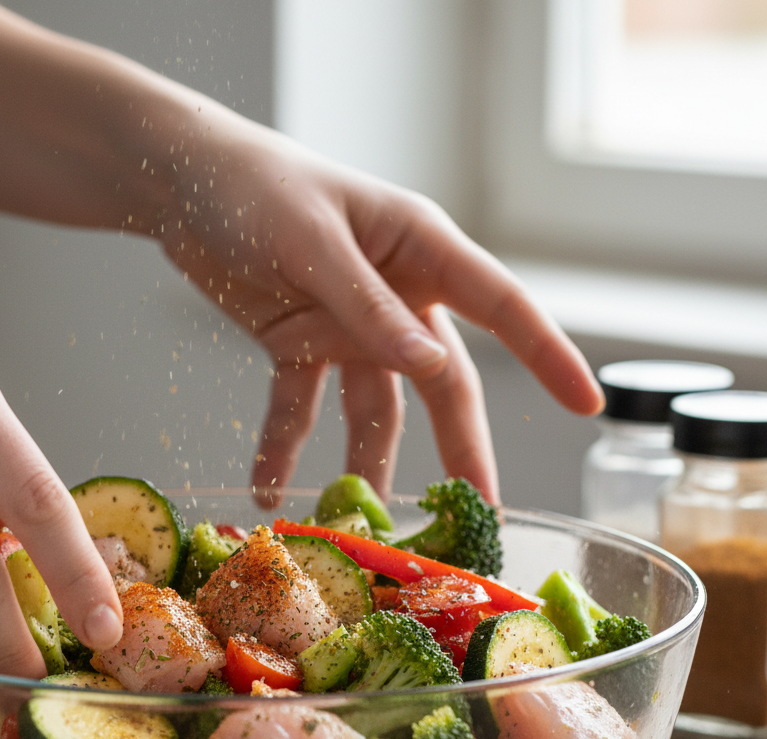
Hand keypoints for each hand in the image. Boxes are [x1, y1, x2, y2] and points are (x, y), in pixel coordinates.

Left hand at [152, 118, 602, 504]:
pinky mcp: (298, 346)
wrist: (180, 181)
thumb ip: (367, 306)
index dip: (547, 354)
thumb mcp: (311, 242)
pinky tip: (270, 492)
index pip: (500, 305)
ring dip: (366, 466)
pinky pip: (297, 411)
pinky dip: (283, 451)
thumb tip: (433, 365)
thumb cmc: (252, 185)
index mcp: (417, 249)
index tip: (586, 403)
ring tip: (359, 529)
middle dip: (458, 451)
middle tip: (477, 515)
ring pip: (372, 411)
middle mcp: (394, 296)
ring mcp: (346, 327)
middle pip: (440, 385)